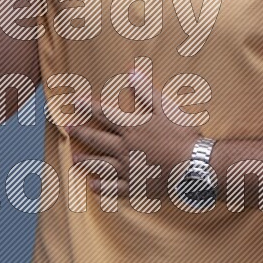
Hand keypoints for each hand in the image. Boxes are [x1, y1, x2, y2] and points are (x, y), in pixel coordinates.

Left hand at [66, 69, 201, 202]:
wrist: (194, 167)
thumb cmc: (183, 136)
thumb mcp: (167, 109)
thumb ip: (147, 92)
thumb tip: (132, 73)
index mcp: (133, 128)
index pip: (105, 115)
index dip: (88, 107)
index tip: (75, 102)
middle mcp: (125, 148)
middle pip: (97, 140)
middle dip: (80, 133)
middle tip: (67, 129)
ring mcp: (129, 169)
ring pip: (101, 165)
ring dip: (86, 161)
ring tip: (74, 159)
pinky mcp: (136, 187)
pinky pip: (114, 188)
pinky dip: (102, 187)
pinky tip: (93, 185)